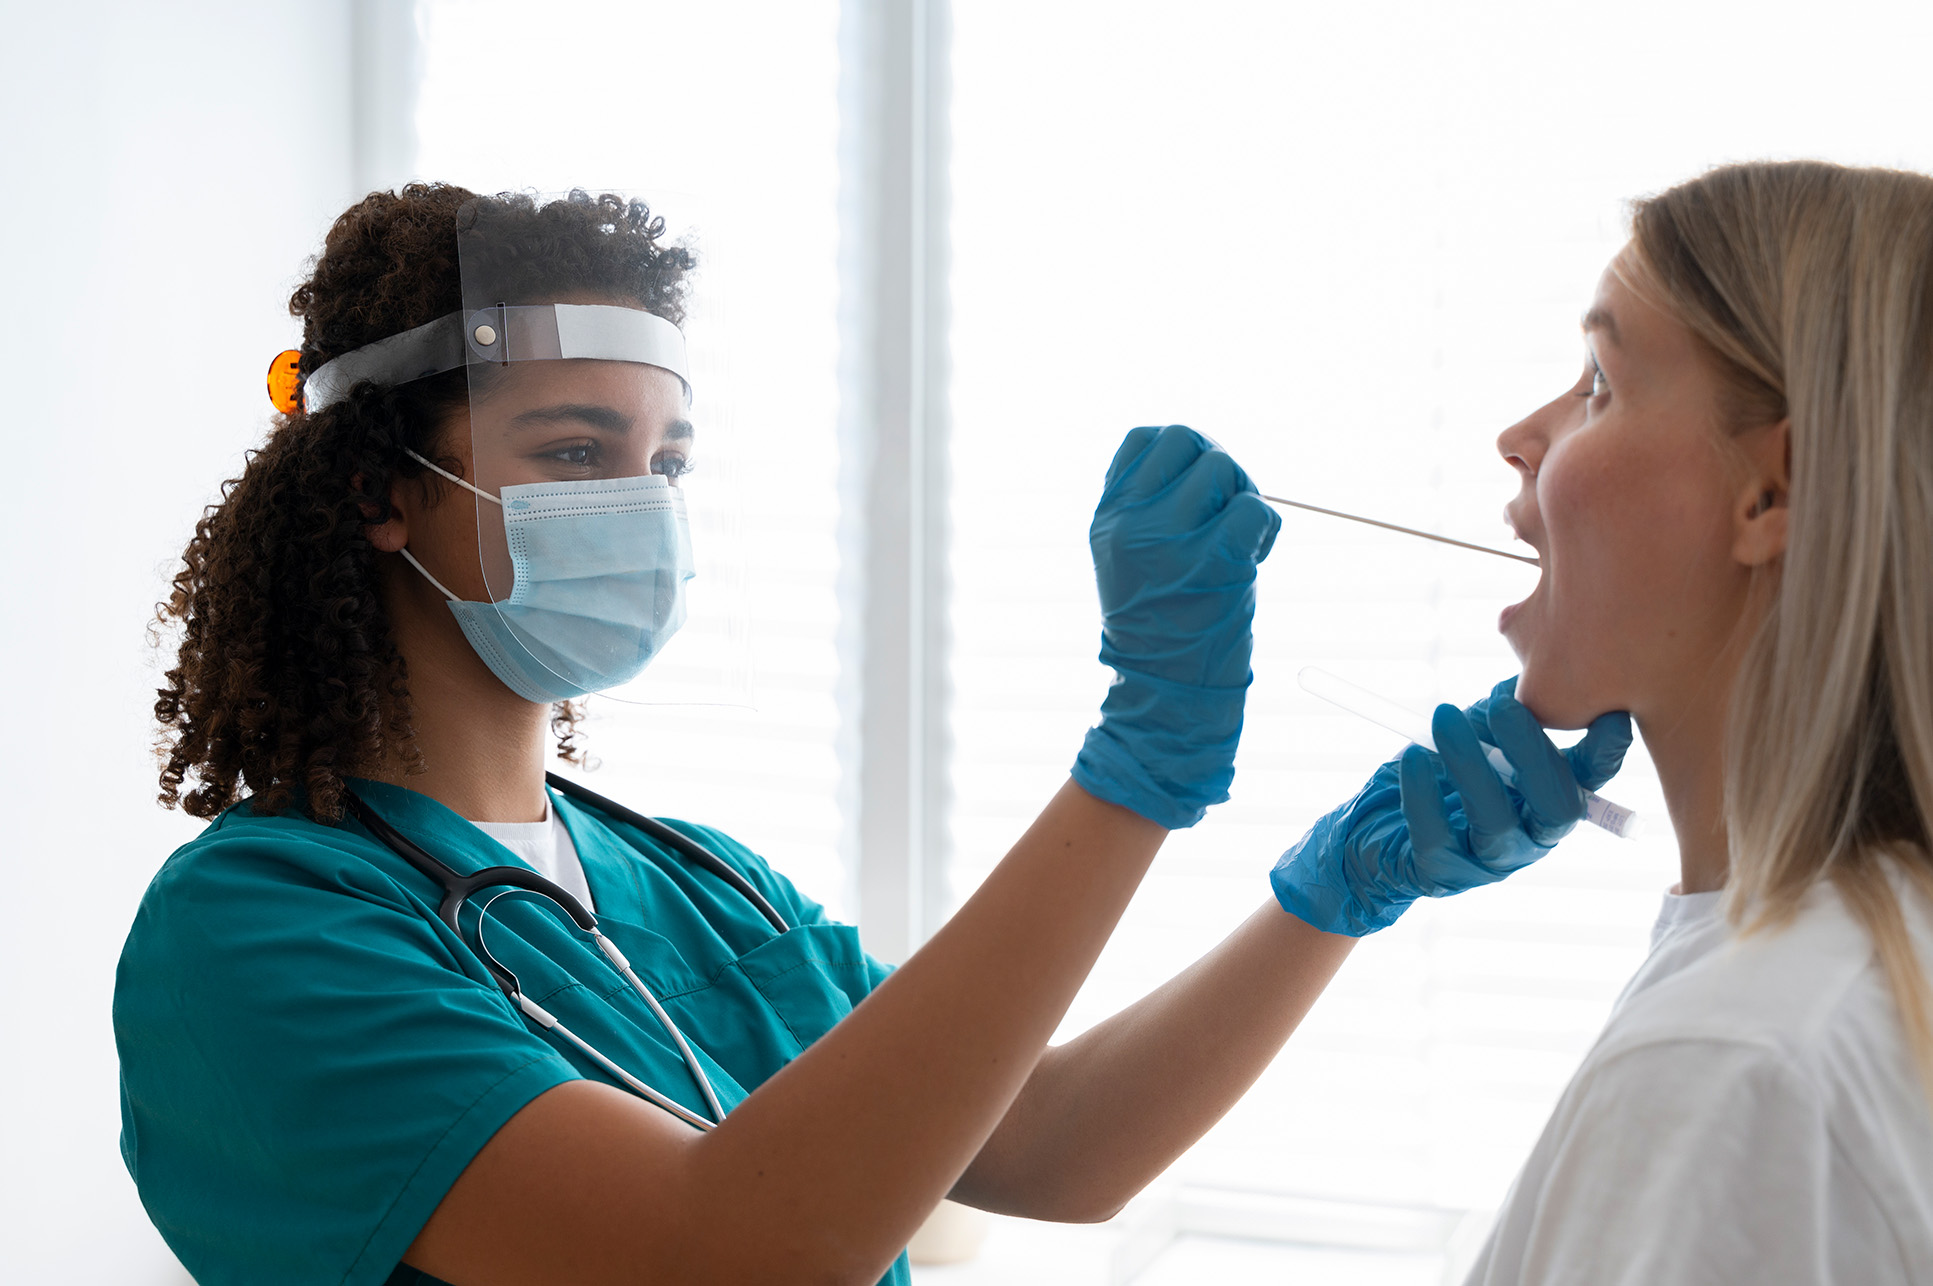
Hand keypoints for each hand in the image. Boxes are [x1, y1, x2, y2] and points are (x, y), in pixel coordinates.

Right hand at [1071, 426, 1280, 829]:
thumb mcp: (1130, 559)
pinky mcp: (1214, 562)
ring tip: (1238, 539)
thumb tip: (1196, 456)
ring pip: (1224, 467)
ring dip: (1244, 496)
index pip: (1144, 438)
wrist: (1165, 696)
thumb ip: (1147, 508)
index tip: (1196, 490)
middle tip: (1226, 511)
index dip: (1182, 452)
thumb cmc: (1159, 628)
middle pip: (1189, 440)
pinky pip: (1254, 508)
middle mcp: (1131, 523)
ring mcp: (1171, 540)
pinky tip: (1255, 557)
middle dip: (1220, 469)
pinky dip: (1266, 527)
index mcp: (1107, 519)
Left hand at [1270, 678, 1632, 934]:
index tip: (1606, 712)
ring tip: (1444, 717)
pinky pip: (1436, 837)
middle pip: (1557, 805)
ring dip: (1471, 765)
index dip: (1605, 750)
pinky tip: (1413, 758)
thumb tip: (1518, 682)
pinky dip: (1422, 793)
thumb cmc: (1439, 773)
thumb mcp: (1475, 734)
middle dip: (1533, 753)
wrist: (1375, 830)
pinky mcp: (1443, 875)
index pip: (1592, 778)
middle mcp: (1532, 835)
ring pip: (1495, 821)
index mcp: (1550, 797)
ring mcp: (1490, 861)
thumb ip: (1503, 711)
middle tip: (1502, 707)